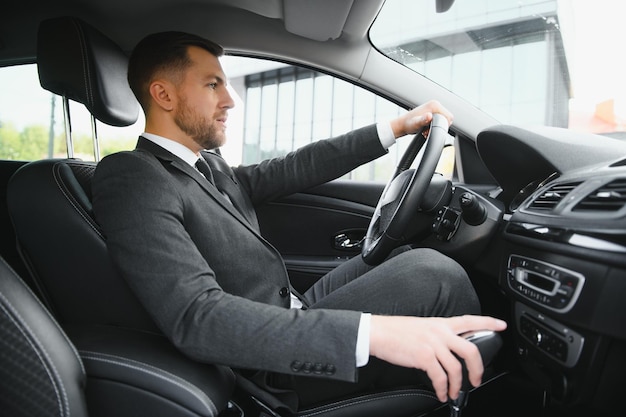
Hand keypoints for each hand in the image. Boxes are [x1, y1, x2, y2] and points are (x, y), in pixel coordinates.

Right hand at [368, 314, 506, 401]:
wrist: (377, 332)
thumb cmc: (395, 331)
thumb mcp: (422, 326)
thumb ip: (438, 334)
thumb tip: (448, 349)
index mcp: (441, 323)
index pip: (470, 320)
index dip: (488, 322)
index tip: (502, 325)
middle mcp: (440, 332)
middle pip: (471, 349)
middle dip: (478, 368)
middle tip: (477, 379)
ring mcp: (433, 344)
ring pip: (456, 368)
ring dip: (458, 385)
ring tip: (454, 392)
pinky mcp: (424, 357)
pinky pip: (440, 377)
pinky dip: (443, 389)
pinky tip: (442, 393)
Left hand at [389, 99, 453, 137]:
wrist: (402, 124)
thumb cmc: (408, 124)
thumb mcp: (416, 123)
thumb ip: (423, 120)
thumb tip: (429, 116)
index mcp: (434, 105)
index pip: (449, 116)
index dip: (443, 125)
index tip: (433, 129)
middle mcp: (435, 104)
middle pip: (447, 118)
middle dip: (440, 127)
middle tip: (428, 131)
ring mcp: (433, 107)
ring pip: (443, 120)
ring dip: (436, 127)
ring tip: (426, 130)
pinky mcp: (432, 111)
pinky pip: (439, 120)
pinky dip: (434, 126)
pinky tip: (426, 129)